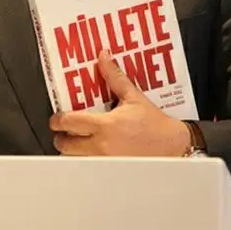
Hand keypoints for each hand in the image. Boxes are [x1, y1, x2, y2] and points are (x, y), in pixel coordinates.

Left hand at [49, 49, 190, 156]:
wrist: (172, 146)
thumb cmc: (155, 124)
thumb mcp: (134, 97)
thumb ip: (115, 77)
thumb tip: (103, 58)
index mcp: (106, 126)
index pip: (69, 122)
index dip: (57, 120)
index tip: (57, 118)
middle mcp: (102, 146)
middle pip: (65, 145)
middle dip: (60, 137)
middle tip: (64, 130)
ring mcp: (105, 161)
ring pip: (74, 159)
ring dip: (71, 150)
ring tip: (76, 141)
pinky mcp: (110, 171)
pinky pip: (88, 167)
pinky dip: (84, 160)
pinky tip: (91, 151)